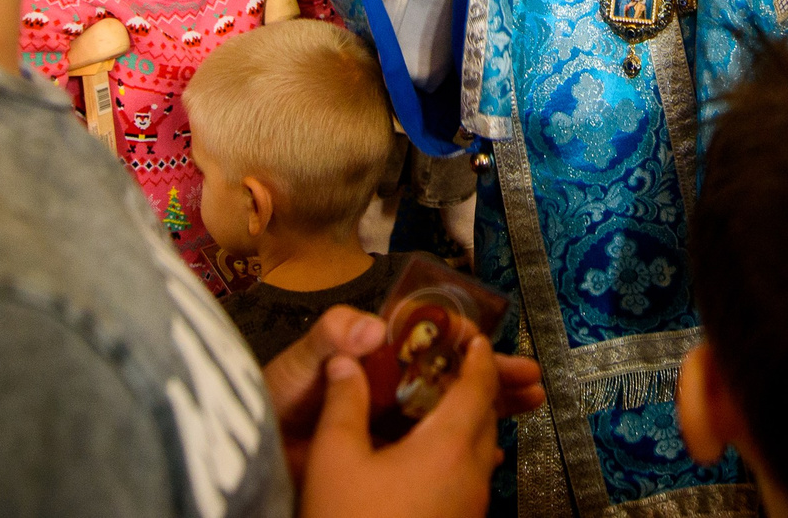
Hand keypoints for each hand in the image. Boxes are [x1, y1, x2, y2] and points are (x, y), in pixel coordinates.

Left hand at [268, 307, 544, 481]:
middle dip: (493, 375)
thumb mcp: (299, 359)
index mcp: (374, 355)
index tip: (492, 346)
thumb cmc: (273, 398)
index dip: (466, 342)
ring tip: (526, 405)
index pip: (431, 341)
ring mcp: (391, 423)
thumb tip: (371, 329)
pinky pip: (435, 449)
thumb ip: (330, 336)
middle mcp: (388, 386)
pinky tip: (489, 451)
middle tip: (529, 379)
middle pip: (452, 377)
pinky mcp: (388, 456)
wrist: (258, 454)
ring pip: (452, 410)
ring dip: (489, 407)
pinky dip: (464, 448)